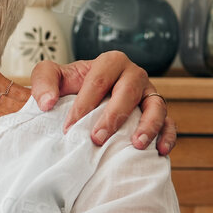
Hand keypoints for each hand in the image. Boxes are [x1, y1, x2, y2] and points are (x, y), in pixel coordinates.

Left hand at [29, 52, 174, 155]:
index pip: (98, 82)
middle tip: (96, 139)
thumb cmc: (69, 86)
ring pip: (156, 106)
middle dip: (113, 117)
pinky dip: (167, 135)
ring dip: (148, 125)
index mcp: (109, 63)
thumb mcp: (51, 77)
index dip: (83, 105)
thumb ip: (44, 82)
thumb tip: (47, 103)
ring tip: (136, 145)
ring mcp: (148, 93)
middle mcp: (133, 75)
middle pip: (129, 92)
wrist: (83, 98)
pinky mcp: (157, 111)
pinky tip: (160, 150)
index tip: (68, 128)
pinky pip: (169, 122)